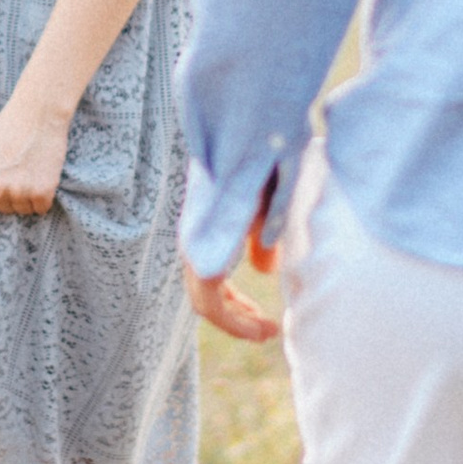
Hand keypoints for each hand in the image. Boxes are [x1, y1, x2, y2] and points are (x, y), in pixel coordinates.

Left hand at [0, 91, 68, 216]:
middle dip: (11, 194)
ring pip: (23, 211)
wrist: (36, 114)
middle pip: (4, 210)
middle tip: (18, 167)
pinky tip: (42, 174)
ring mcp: (17, 192)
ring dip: (29, 196)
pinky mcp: (41, 193)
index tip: (2, 174)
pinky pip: (41, 208)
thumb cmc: (5, 129)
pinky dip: (45, 196)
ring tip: (30, 169)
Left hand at [185, 174, 284, 345]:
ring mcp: (196, 245)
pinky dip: (232, 320)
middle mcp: (197, 237)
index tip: (265, 320)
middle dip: (237, 317)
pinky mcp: (201, 253)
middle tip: (266, 330)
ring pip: (206, 302)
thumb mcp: (266, 201)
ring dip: (236, 323)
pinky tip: (259, 326)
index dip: (237, 305)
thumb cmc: (261, 157)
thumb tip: (263, 269)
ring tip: (266, 333)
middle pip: (206, 294)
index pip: (211, 279)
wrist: (246, 130)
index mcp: (207, 225)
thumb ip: (263, 235)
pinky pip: (208, 301)